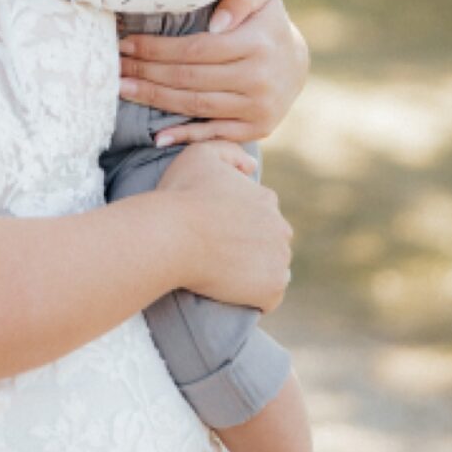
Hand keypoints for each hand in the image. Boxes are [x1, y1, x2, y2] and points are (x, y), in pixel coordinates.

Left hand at [119, 0, 308, 146]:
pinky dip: (185, 136)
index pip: (195, 49)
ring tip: (124, 90)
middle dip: (147, 72)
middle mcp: (258, 79)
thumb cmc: (266, 26)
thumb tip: (215, 23)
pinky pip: (214, 134)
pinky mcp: (257, 129)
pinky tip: (158, 135)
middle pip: (189, 79)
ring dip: (154, 100)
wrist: (297, 64)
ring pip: (195, 105)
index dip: (157, 48)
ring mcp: (258, 107)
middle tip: (116, 68)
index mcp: (256, 44)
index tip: (127, 43)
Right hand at [150, 140, 290, 310]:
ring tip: (225, 277)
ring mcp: (279, 259)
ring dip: (255, 274)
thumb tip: (252, 166)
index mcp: (267, 200)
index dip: (240, 227)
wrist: (171, 236)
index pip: (262, 216)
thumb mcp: (200, 154)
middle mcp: (280, 228)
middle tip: (220, 258)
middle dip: (252, 250)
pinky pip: (269, 298)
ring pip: (272, 269)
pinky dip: (255, 299)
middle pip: (270, 243)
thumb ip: (229, 152)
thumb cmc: (180, 196)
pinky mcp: (272, 287)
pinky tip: (233, 294)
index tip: (218, 235)